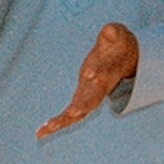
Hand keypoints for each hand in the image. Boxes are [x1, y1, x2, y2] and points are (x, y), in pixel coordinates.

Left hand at [38, 23, 140, 138]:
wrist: (123, 60)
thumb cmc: (118, 46)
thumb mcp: (119, 35)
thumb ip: (113, 33)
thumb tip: (110, 30)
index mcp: (108, 70)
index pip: (104, 71)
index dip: (97, 71)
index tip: (90, 73)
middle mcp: (99, 87)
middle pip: (93, 99)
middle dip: (83, 105)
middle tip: (74, 112)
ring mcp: (90, 95)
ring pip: (78, 113)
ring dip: (64, 121)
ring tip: (47, 129)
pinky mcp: (81, 99)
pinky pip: (68, 116)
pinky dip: (56, 124)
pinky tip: (40, 133)